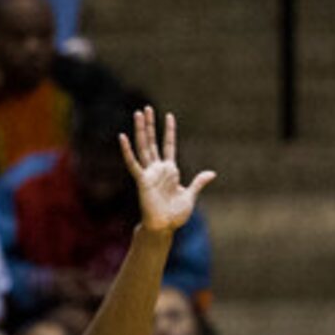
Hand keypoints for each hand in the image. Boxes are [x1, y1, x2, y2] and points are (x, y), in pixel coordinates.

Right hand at [120, 107, 214, 234]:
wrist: (164, 227)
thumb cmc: (175, 214)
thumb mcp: (190, 195)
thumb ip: (198, 182)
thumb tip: (212, 173)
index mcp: (170, 170)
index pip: (169, 145)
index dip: (169, 131)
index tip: (169, 116)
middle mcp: (158, 168)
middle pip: (152, 141)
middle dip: (150, 125)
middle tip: (146, 108)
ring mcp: (149, 173)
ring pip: (143, 146)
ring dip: (140, 130)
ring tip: (138, 114)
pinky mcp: (142, 180)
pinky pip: (133, 163)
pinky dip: (127, 151)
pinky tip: (123, 137)